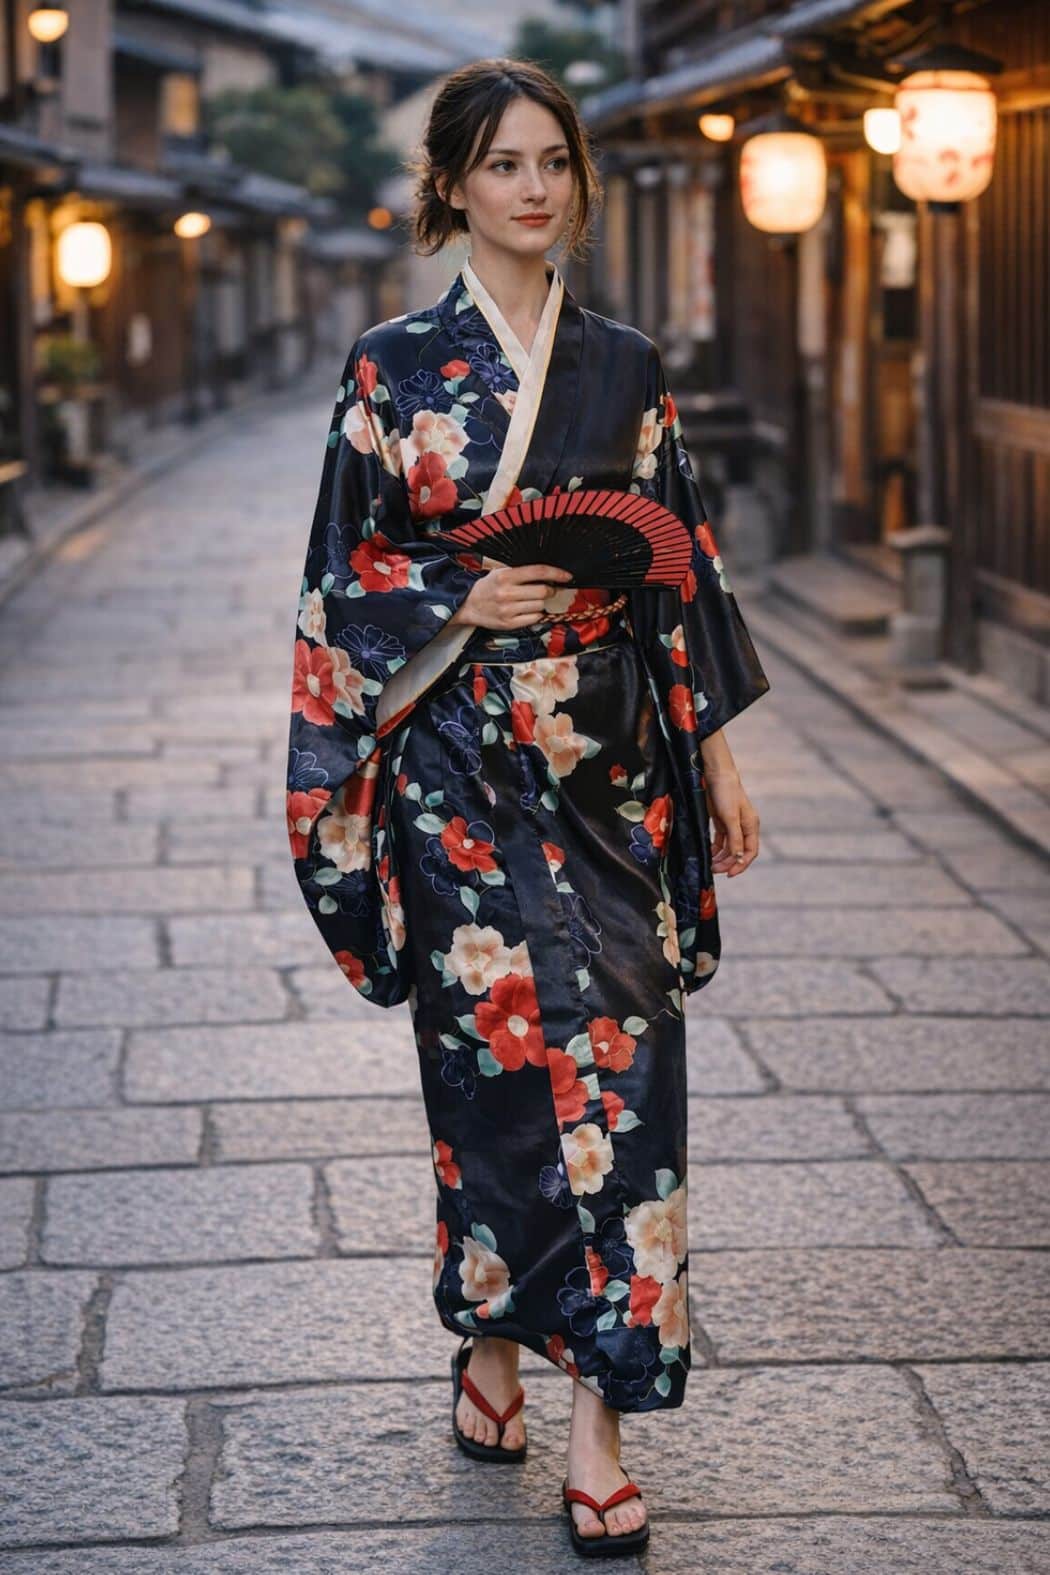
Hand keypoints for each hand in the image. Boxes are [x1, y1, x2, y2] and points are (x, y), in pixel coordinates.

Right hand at [450, 562, 572, 629]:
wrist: (467, 605)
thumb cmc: (487, 587)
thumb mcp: (500, 572)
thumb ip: (521, 572)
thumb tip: (548, 574)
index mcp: (505, 576)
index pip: (538, 572)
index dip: (557, 573)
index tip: (567, 576)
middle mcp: (507, 593)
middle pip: (543, 591)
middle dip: (551, 590)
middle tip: (549, 589)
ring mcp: (508, 610)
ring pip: (540, 606)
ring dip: (542, 603)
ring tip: (532, 600)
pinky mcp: (509, 624)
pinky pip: (534, 619)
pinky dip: (536, 614)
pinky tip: (528, 610)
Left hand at [704, 767, 760, 877]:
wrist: (714, 774)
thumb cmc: (726, 792)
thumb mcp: (730, 817)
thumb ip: (735, 838)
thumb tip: (738, 858)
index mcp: (751, 826)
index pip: (750, 852)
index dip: (741, 864)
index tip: (729, 874)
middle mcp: (743, 827)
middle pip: (738, 852)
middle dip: (727, 863)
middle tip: (714, 870)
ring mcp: (732, 824)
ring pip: (728, 848)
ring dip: (720, 858)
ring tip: (709, 864)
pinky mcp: (721, 821)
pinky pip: (720, 841)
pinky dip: (714, 849)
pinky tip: (708, 854)